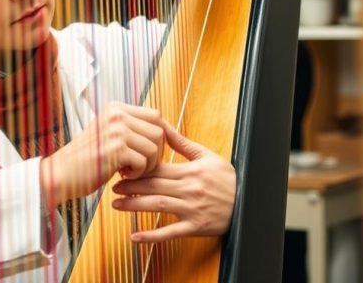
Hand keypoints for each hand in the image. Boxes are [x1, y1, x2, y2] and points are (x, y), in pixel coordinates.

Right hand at [40, 102, 164, 205]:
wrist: (60, 174)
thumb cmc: (87, 158)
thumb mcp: (108, 133)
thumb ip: (131, 127)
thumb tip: (165, 130)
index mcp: (116, 108)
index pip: (155, 115)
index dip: (161, 135)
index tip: (154, 151)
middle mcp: (117, 115)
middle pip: (158, 131)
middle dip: (156, 153)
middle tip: (140, 165)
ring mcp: (116, 131)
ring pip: (154, 148)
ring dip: (147, 165)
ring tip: (129, 170)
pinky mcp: (115, 150)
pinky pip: (144, 162)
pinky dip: (137, 174)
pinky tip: (122, 175)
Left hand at [111, 121, 235, 242]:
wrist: (249, 201)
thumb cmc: (227, 179)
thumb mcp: (207, 156)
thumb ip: (182, 144)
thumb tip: (163, 126)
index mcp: (191, 171)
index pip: (158, 169)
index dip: (138, 169)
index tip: (122, 168)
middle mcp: (190, 189)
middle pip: (154, 186)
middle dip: (131, 186)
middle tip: (113, 185)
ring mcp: (192, 209)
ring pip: (158, 205)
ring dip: (135, 205)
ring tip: (117, 204)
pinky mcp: (195, 227)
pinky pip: (170, 232)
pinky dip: (152, 236)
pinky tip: (135, 237)